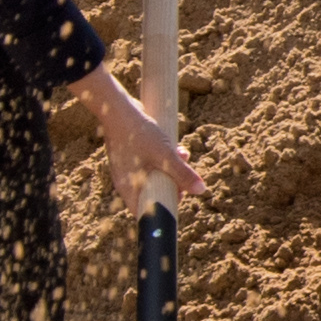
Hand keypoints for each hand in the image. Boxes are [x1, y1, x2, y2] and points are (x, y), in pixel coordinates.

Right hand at [85, 65, 206, 212]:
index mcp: (129, 188)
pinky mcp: (131, 156)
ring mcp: (127, 169)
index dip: (164, 209)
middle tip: (186, 178)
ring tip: (184, 156)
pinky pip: (151, 164)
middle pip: (153, 194)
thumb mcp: (165, 156)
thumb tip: (201, 191)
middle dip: (173, 185)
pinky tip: (177, 148)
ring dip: (172, 169)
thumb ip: (183, 174)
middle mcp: (126, 182)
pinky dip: (164, 159)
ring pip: (154, 177)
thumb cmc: (138, 134)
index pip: (145, 212)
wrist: (119, 108)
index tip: (179, 198)